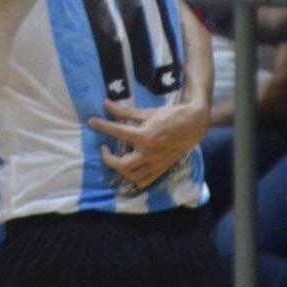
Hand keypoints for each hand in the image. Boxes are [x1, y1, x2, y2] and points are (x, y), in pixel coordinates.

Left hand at [88, 99, 208, 189]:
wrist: (194, 124)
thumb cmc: (171, 116)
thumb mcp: (148, 112)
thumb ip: (126, 111)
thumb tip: (106, 104)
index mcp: (145, 136)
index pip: (117, 132)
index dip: (102, 125)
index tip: (92, 122)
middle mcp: (149, 153)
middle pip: (121, 164)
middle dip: (107, 158)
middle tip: (104, 148)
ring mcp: (156, 163)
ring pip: (132, 176)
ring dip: (120, 169)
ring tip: (116, 158)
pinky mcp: (161, 168)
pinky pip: (144, 181)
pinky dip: (134, 178)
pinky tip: (130, 169)